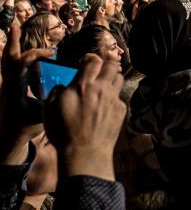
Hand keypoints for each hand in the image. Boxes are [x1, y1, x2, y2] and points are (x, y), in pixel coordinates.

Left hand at [1, 27, 54, 162]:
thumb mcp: (41, 114)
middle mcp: (7, 84)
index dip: (37, 54)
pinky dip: (14, 59)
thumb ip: (52, 100)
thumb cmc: (24, 128)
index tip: (51, 53)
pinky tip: (24, 57)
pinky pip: (10, 70)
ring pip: (6, 62)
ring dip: (12, 47)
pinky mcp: (8, 90)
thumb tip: (66, 88)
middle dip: (14, 42)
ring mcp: (5, 86)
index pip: (22, 62)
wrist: (6, 140)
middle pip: (8, 57)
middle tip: (15, 26)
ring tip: (14, 33)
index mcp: (15, 86)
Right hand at [44, 54, 125, 179]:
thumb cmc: (64, 131)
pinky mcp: (121, 110)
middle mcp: (102, 89)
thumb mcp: (49, 108)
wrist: (85, 152)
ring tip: (103, 86)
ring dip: (111, 79)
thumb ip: (58, 91)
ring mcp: (114, 99)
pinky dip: (113, 98)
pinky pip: (120, 97)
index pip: (93, 60)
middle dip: (105, 64)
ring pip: (119, 79)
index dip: (89, 58)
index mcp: (83, 85)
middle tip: (98, 70)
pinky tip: (105, 106)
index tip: (85, 62)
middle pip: (112, 65)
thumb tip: (64, 87)